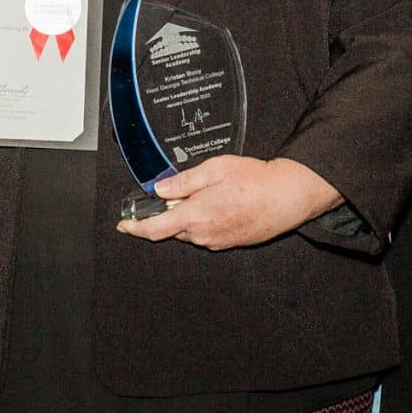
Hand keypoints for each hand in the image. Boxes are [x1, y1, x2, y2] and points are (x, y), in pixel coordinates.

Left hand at [115, 156, 341, 250]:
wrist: (287, 196)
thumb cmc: (255, 181)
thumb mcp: (214, 169)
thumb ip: (183, 181)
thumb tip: (160, 189)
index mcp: (194, 216)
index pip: (154, 229)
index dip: (134, 227)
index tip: (124, 224)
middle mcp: (203, 234)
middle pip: (172, 228)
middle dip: (170, 212)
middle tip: (185, 191)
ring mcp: (217, 241)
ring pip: (190, 231)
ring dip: (190, 215)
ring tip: (213, 193)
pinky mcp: (229, 243)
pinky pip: (207, 233)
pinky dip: (206, 220)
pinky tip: (223, 203)